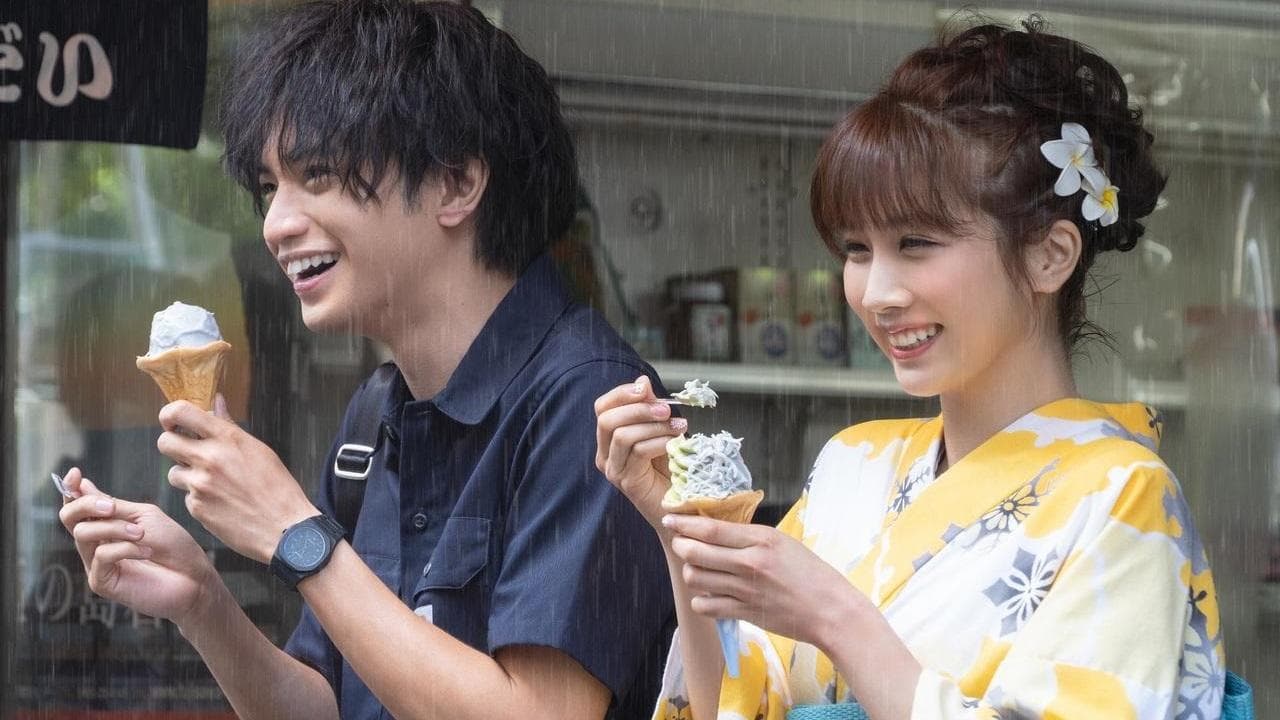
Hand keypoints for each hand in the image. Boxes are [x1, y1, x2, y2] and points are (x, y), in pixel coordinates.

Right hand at [57, 468, 219, 625]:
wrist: (194, 576)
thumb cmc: (174, 545)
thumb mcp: (144, 516)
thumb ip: (113, 505)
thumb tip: (81, 484)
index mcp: (107, 524)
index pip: (77, 506)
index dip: (70, 489)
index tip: (76, 473)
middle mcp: (97, 542)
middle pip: (69, 518)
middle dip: (87, 505)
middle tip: (112, 506)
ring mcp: (97, 563)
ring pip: (84, 534)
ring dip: (115, 528)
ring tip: (142, 534)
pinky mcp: (101, 582)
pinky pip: (100, 556)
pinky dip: (125, 548)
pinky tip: (146, 552)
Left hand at [157, 395, 316, 562]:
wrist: (285, 529)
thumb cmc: (277, 488)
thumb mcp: (258, 450)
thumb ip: (229, 426)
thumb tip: (215, 401)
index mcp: (227, 438)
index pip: (180, 412)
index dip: (169, 415)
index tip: (173, 423)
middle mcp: (209, 458)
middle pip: (164, 442)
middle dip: (172, 445)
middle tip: (186, 452)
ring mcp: (200, 485)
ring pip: (173, 472)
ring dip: (187, 476)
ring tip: (214, 484)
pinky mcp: (196, 508)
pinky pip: (186, 497)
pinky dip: (199, 499)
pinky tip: (222, 503)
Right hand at [594, 375, 687, 528]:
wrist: (683, 506)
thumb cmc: (672, 468)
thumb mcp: (662, 431)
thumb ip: (651, 408)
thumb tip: (642, 381)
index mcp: (609, 439)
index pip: (603, 408)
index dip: (621, 394)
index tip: (645, 388)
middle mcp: (605, 455)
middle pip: (606, 420)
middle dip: (638, 408)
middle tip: (666, 409)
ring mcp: (614, 470)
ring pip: (622, 435)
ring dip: (653, 426)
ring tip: (679, 427)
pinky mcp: (627, 483)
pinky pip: (637, 452)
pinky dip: (658, 442)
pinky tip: (676, 444)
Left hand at [663, 513, 865, 648]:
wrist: (830, 610)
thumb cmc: (810, 573)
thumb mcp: (782, 543)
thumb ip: (750, 537)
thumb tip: (715, 531)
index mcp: (761, 539)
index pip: (711, 528)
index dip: (684, 523)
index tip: (670, 519)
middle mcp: (750, 562)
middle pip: (696, 552)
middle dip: (681, 546)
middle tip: (681, 544)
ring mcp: (745, 589)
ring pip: (696, 578)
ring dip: (690, 572)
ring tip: (699, 569)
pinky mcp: (744, 613)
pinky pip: (705, 605)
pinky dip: (701, 600)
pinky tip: (709, 595)